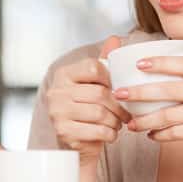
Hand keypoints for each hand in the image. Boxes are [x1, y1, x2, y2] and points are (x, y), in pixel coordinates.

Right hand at [46, 35, 130, 162]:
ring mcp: (57, 112)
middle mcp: (56, 92)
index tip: (118, 90)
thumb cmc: (88, 109)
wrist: (75, 142)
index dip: (112, 79)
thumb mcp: (94, 83)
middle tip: (126, 113)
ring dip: (115, 121)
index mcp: (64, 74)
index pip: (93, 67)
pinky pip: (97, 131)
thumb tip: (115, 38)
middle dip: (119, 106)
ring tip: (118, 123)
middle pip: (100, 93)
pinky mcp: (63, 132)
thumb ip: (104, 61)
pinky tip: (111, 134)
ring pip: (100, 113)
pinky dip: (110, 134)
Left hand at [118, 26, 182, 160]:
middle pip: (171, 89)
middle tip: (119, 94)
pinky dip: (163, 135)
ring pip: (171, 115)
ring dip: (147, 119)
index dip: (161, 62)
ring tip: (130, 123)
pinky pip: (180, 134)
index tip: (138, 64)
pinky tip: (151, 135)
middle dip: (141, 92)